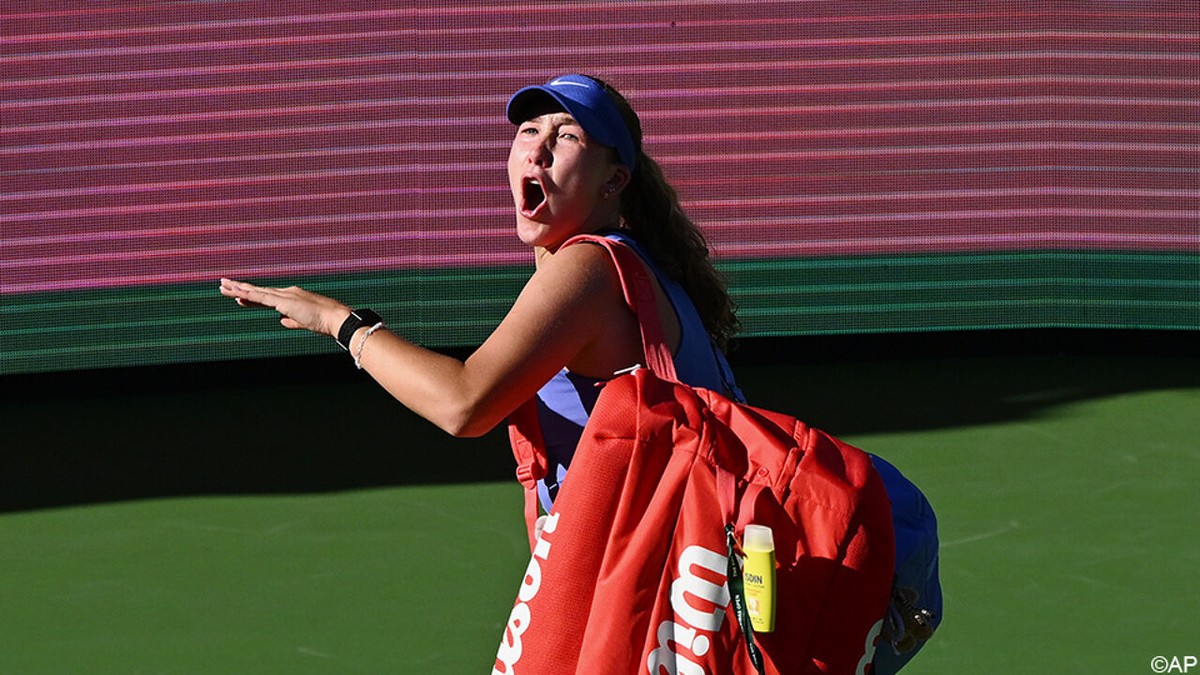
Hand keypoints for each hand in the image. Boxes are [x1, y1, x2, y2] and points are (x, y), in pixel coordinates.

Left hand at [219, 278, 349, 336]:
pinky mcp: (283, 301)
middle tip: (223, 284)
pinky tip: (236, 294)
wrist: (335, 318)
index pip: (266, 297)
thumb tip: (281, 321)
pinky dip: (247, 295)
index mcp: (291, 297)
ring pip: (256, 292)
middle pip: (258, 291)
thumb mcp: (304, 323)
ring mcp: (284, 295)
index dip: (251, 297)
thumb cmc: (324, 322)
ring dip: (238, 289)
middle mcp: (286, 292)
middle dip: (240, 288)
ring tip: (222, 286)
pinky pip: (261, 298)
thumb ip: (292, 321)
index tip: (238, 296)